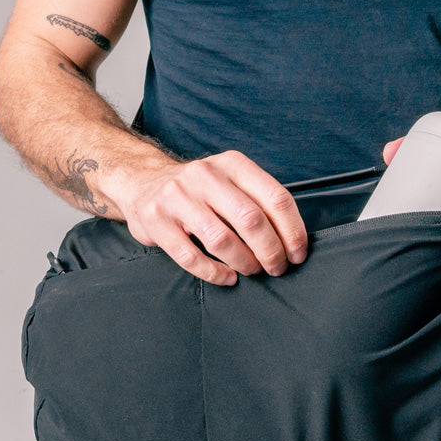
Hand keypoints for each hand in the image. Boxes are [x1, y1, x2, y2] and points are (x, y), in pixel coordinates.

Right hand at [120, 151, 307, 285]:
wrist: (141, 181)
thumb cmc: (198, 189)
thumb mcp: (229, 180)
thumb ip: (257, 200)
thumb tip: (293, 239)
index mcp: (232, 164)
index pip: (275, 197)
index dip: (292, 230)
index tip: (298, 253)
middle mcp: (205, 175)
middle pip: (251, 219)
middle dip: (271, 251)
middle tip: (277, 267)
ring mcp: (177, 197)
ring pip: (221, 239)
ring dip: (244, 262)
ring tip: (252, 270)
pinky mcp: (156, 220)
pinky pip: (190, 256)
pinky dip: (214, 272)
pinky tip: (227, 276)